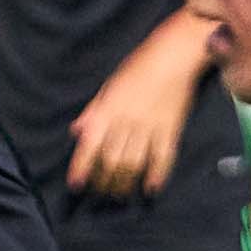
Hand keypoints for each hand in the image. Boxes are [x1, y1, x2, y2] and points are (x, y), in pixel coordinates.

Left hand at [63, 34, 201, 196]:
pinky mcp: (171, 128)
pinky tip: (151, 188)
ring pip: (134, 164)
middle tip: (100, 194)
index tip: (76, 185)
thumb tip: (77, 131)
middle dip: (103, 181)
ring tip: (120, 194)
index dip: (81, 167)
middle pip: (111, 160)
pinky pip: (163, 157)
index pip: (89, 145)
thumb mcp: (108, 86)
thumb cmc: (138, 67)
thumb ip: (93, 111)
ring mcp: (149, 127)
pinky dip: (157, 175)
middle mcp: (126, 122)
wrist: (174, 55)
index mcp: (107, 111)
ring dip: (125, 183)